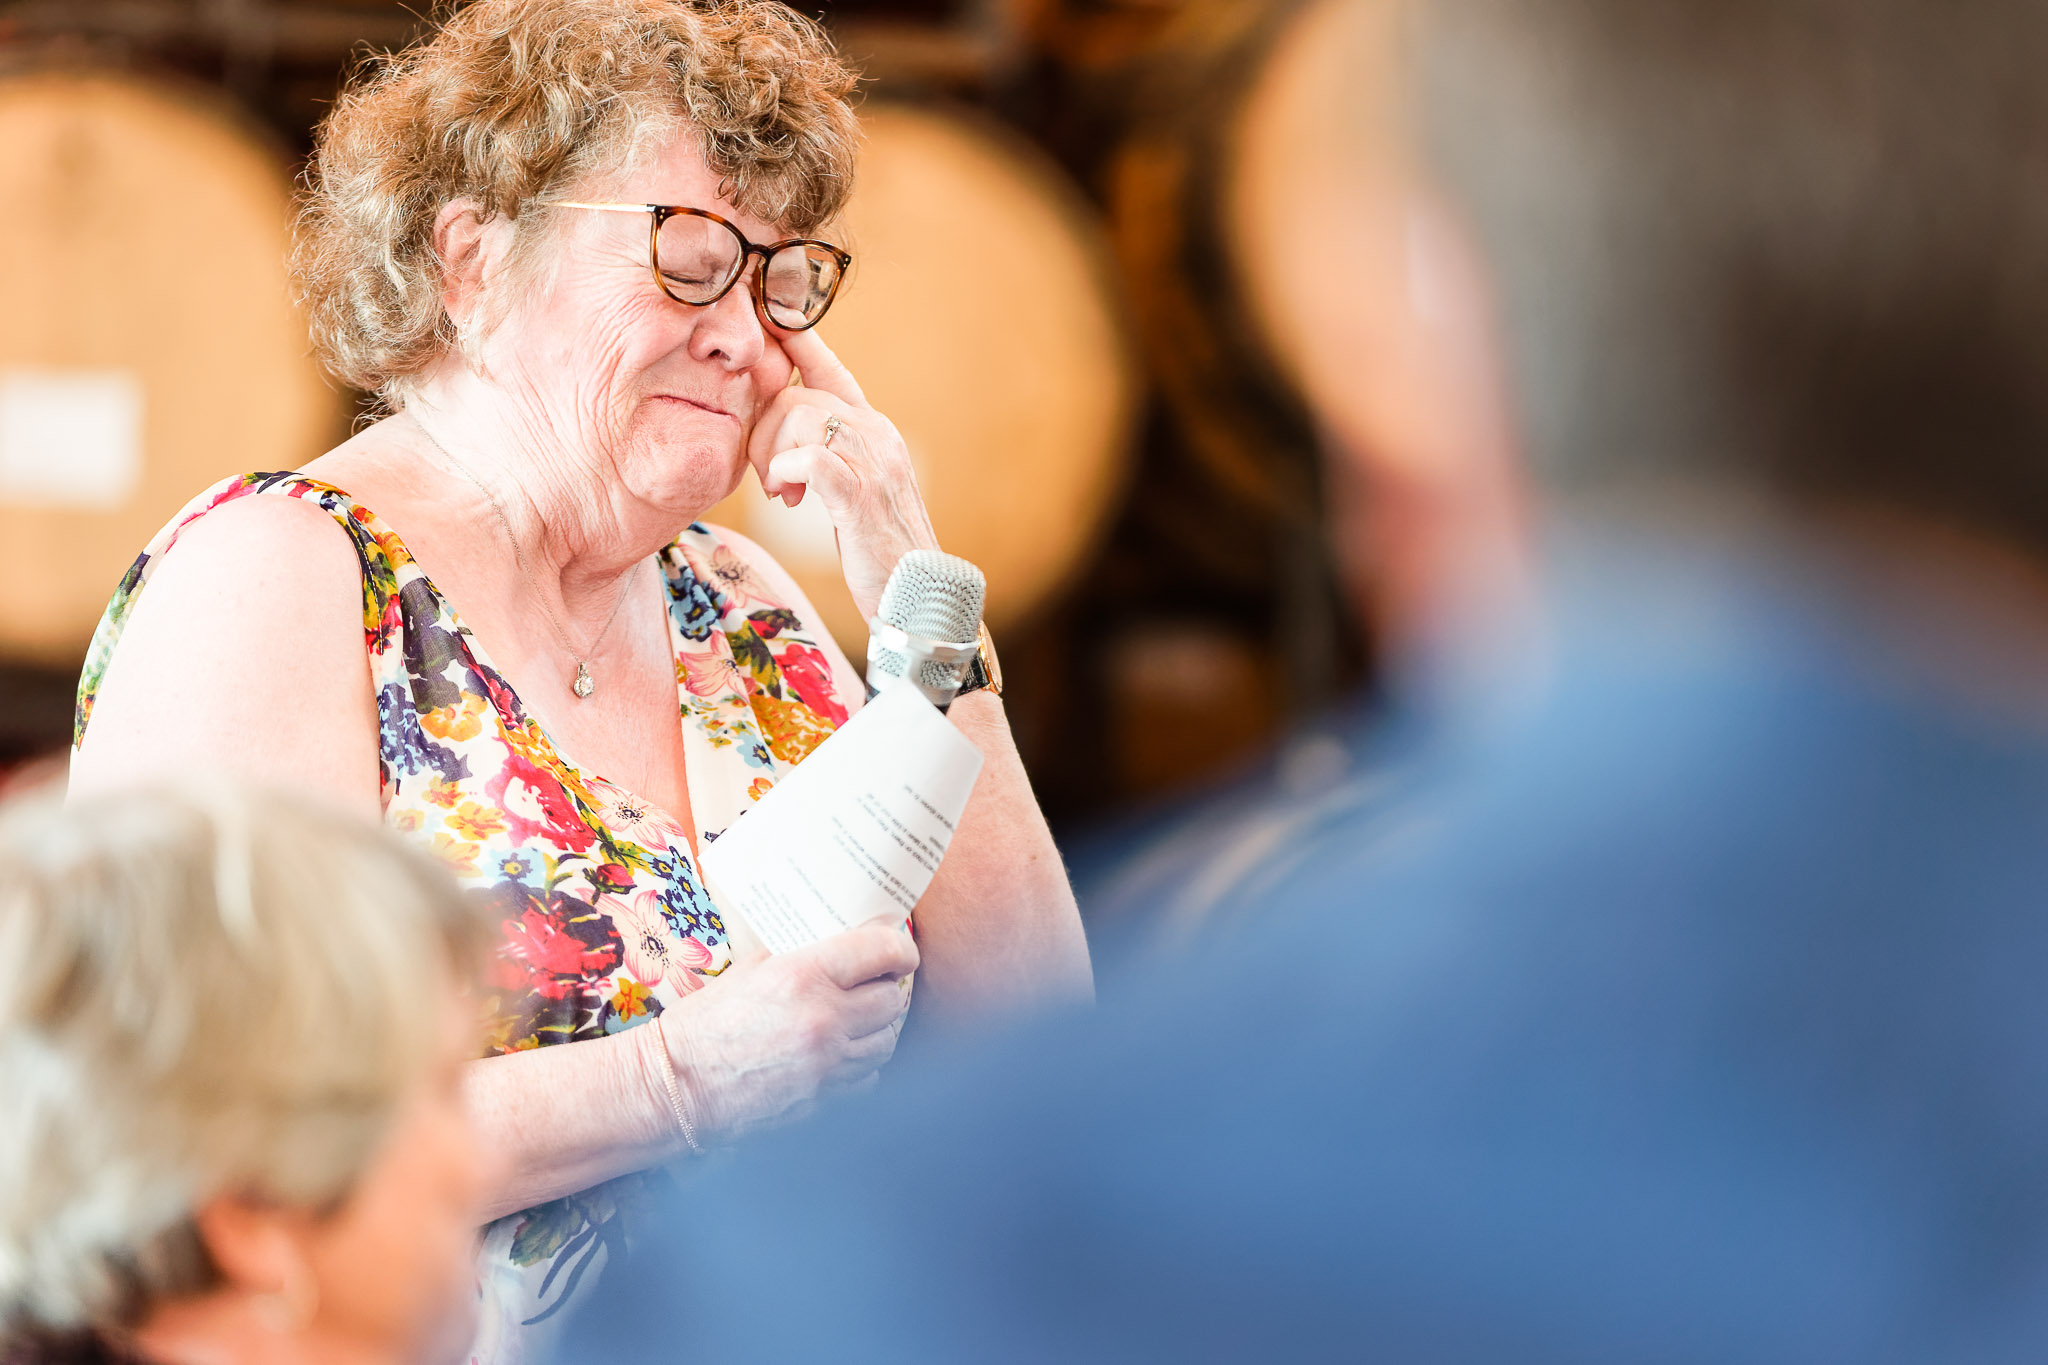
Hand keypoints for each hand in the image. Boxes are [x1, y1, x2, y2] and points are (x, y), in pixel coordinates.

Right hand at [659, 917, 917, 1141]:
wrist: (677, 1085)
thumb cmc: (707, 1022)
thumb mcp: (751, 969)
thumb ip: (801, 954)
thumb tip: (845, 937)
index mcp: (803, 976)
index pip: (883, 951)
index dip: (900, 947)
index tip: (899, 950)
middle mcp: (823, 1020)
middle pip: (893, 1000)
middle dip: (887, 989)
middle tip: (873, 983)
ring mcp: (826, 1065)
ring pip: (887, 1042)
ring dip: (878, 1028)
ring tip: (858, 1018)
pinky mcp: (823, 1100)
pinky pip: (868, 1078)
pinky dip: (862, 1065)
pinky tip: (841, 1054)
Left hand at [749, 327, 940, 620]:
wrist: (919, 596)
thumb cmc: (879, 548)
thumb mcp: (854, 488)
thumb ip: (830, 453)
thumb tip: (786, 433)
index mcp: (874, 426)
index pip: (828, 366)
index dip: (795, 335)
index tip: (765, 308)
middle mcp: (877, 433)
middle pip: (797, 394)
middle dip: (765, 432)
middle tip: (769, 478)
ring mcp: (873, 461)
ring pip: (799, 418)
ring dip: (771, 457)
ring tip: (781, 494)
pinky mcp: (861, 495)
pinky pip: (808, 459)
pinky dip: (785, 473)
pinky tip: (788, 498)